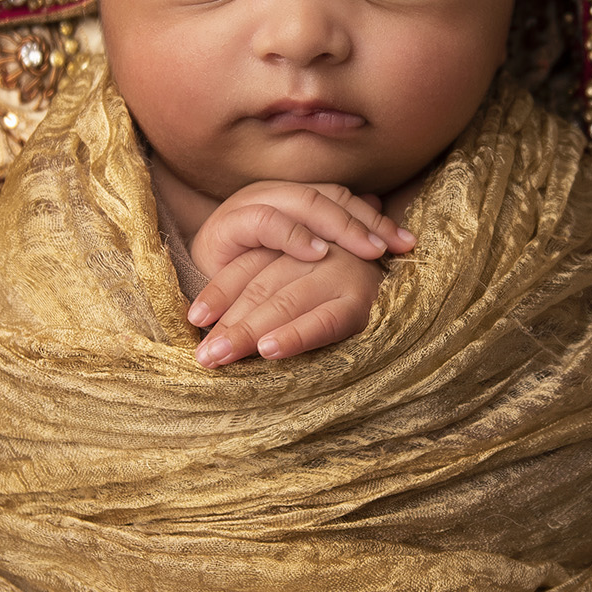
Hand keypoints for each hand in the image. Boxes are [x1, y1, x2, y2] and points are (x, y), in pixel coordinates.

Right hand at [186, 181, 412, 327]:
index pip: (343, 198)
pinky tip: (318, 253)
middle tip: (392, 248)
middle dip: (365, 221)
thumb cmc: (251, 283)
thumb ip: (332, 248)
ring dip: (339, 225)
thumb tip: (382, 242)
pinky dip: (295, 235)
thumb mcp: (298, 268)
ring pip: (304, 201)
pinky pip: (266, 221)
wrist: (200, 297)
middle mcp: (274, 194)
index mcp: (293, 199)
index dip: (376, 218)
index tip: (407, 245)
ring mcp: (250, 203)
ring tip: (368, 249)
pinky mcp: (228, 224)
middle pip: (329, 196)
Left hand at [191, 243, 385, 367]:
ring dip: (248, 332)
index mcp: (294, 235)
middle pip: (260, 284)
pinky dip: (295, 335)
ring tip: (220, 356)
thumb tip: (212, 323)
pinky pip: (324, 321)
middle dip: (228, 322)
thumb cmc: (333, 283)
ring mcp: (342, 270)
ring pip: (285, 301)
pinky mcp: (362, 299)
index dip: (218, 292)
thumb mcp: (295, 272)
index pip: (246, 266)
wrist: (397, 266)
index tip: (194, 318)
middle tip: (201, 354)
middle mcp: (317, 248)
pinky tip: (269, 351)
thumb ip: (264, 284)